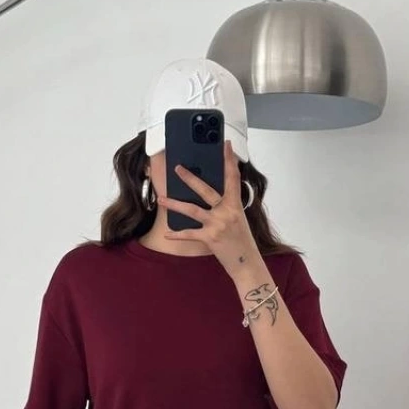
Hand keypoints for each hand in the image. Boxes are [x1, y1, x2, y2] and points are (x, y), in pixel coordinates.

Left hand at [160, 140, 260, 278]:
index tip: (226, 145)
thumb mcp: (238, 219)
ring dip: (174, 204)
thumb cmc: (242, 241)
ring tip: (161, 198)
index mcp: (235, 204)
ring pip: (191, 210)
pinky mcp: (209, 238)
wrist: (247, 263)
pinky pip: (189, 234)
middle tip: (177, 168)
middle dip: (190, 178)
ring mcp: (217, 224)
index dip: (229, 160)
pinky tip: (166, 233)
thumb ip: (226, 207)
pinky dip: (177, 234)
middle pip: (205, 189)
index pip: (233, 177)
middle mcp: (226, 212)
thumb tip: (211, 198)